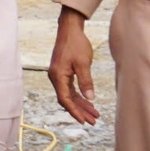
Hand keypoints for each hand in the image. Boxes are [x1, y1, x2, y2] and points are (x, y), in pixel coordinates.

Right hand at [48, 9, 100, 124]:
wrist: (70, 29)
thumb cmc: (76, 44)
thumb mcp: (83, 63)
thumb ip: (86, 81)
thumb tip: (90, 98)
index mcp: (58, 76)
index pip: (65, 99)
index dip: (75, 111)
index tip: (84, 121)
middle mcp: (56, 77)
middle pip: (67, 100)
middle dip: (80, 111)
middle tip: (93, 121)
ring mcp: (59, 75)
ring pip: (69, 95)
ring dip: (81, 105)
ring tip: (94, 114)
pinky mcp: (63, 72)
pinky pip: (70, 89)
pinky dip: (79, 96)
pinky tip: (88, 101)